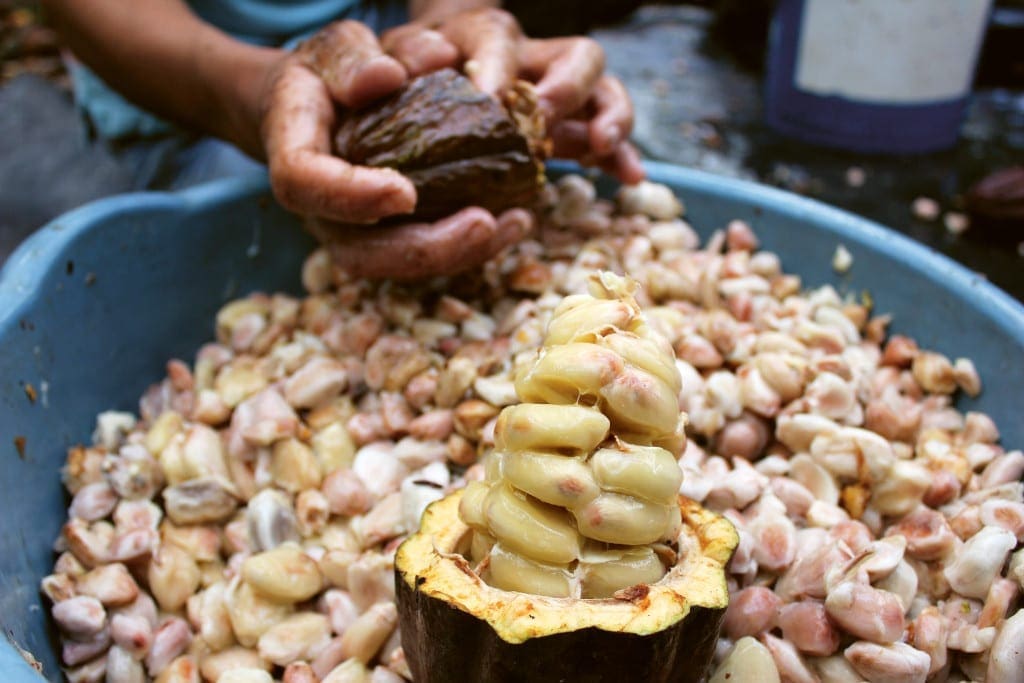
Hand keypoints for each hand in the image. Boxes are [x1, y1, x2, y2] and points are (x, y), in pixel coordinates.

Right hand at [259, 21, 532, 278]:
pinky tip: (512, 222)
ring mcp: (350, 232)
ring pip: (395, 265)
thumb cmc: (331, 74)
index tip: (404, 192)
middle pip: (357, 251)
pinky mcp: (384, 241)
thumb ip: (352, 59)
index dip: (351, 195)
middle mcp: (318, 207)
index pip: (305, 182)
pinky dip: (469, 247)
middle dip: (424, 248)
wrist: (321, 107)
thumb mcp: (336, 48)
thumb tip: (385, 77)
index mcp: (295, 152)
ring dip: (459, 254)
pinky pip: (422, 258)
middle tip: (484, 223)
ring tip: (515, 224)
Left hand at [382, 8, 644, 183]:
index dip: (498, 66)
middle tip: (545, 118)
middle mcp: (529, 59)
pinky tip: (629, 178)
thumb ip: (385, 63)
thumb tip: (391, 75)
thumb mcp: (381, 62)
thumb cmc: (398, 74)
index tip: (491, 98)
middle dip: (568, 87)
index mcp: (480, 37)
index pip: (498, 38)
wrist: (415, 78)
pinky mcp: (565, 124)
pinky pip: (604, 134)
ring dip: (610, 116)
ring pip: (603, 88)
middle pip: (576, 55)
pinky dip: (619, 153)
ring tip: (602, 145)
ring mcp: (554, 91)